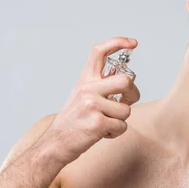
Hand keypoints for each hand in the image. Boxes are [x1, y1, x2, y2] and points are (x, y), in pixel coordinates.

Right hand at [40, 37, 140, 163]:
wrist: (55, 144)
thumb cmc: (74, 122)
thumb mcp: (82, 97)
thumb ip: (101, 87)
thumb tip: (127, 83)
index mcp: (84, 81)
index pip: (99, 52)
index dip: (118, 43)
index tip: (133, 43)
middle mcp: (87, 89)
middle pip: (126, 81)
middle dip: (133, 94)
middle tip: (126, 103)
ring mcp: (91, 105)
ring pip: (126, 110)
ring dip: (120, 121)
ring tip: (104, 124)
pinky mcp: (96, 123)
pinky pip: (122, 126)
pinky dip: (116, 133)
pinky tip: (101, 133)